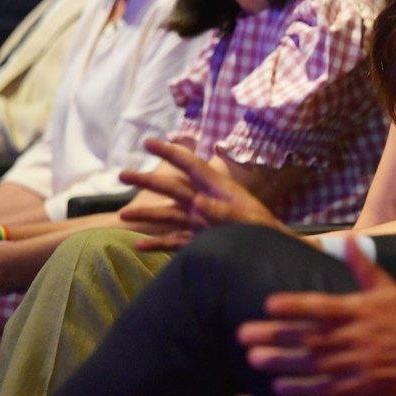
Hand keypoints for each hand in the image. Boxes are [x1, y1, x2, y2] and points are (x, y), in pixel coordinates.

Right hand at [119, 138, 286, 250]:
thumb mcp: (248, 221)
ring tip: (122, 217)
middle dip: (147, 181)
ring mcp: (200, 222)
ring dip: (146, 215)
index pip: (190, 165)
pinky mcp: (200, 241)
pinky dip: (158, 243)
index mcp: (218, 189)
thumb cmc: (266, 234)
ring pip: (167, 216)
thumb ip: (224, 212)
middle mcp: (205, 202)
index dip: (169, 152)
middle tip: (121, 175)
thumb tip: (198, 202)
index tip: (148, 142)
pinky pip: (174, 241)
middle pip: (171, 189)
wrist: (274, 253)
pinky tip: (140, 246)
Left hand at [237, 238, 395, 395]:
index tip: (268, 303)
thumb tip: (348, 240)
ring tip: (254, 359)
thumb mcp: (389, 288)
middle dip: (274, 335)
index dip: (294, 305)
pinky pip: (326, 389)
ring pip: (312, 363)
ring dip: (281, 361)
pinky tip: (280, 388)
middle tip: (244, 334)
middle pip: (308, 336)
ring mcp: (356, 363)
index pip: (321, 306)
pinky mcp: (360, 387)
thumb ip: (364, 267)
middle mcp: (354, 336)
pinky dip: (303, 389)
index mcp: (359, 310)